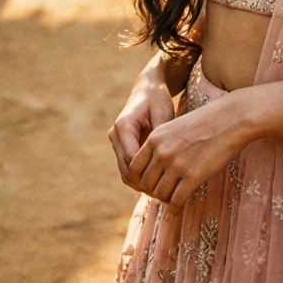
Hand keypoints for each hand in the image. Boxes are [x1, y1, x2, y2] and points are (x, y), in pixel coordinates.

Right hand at [109, 68, 176, 192]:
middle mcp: (116, 135)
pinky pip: (128, 168)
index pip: (131, 160)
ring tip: (163, 190)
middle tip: (166, 193)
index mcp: (123, 126)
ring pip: (125, 172)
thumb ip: (160, 138)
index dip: (147, 175)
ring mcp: (116, 142)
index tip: (167, 182)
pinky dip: (141, 177)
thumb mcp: (163, 115)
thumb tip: (163, 162)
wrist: (148, 89)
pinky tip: (159, 181)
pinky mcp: (121, 147)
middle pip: (126, 170)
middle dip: (144, 183)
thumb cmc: (158, 99)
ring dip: (141, 183)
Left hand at [128, 94, 245, 212]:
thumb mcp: (175, 128)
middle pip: (146, 184)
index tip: (151, 182)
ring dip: (165, 199)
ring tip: (173, 199)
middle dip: (153, 191)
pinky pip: (176, 201)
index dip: (141, 179)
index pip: (134, 168)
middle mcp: (162, 152)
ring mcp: (177, 165)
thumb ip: (161, 145)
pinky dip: (176, 207)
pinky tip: (179, 207)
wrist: (232, 118)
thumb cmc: (207, 121)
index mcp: (155, 138)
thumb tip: (154, 168)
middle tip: (163, 193)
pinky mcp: (193, 176)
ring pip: (160, 194)